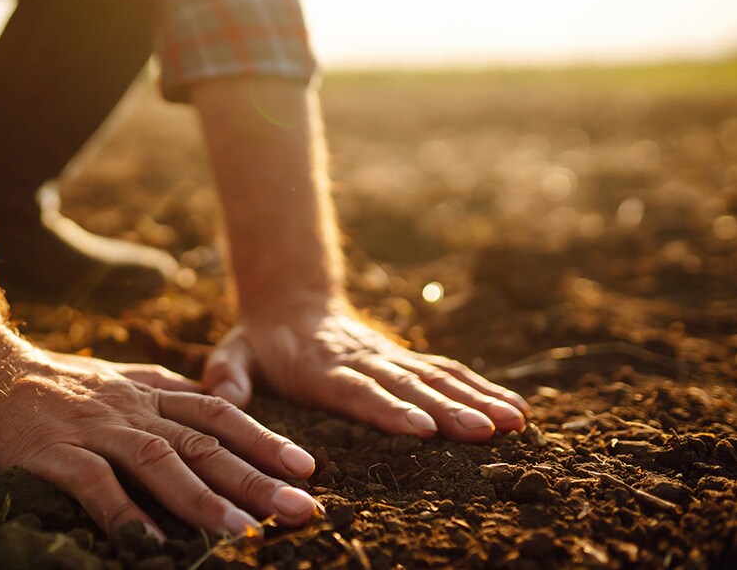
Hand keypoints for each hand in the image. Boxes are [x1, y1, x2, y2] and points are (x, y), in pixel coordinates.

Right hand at [0, 333, 320, 539]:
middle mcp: (126, 408)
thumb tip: (206, 413)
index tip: (306, 466)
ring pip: (159, 461)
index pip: (217, 412)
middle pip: (204, 441)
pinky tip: (152, 548)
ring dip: (204, 499)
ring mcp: (89, 427)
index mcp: (142, 391)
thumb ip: (154, 394)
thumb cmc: (37, 383)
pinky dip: (125, 515)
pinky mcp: (49, 450)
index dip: (264, 439)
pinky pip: (94, 486)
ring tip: (245, 533)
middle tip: (302, 508)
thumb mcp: (108, 380)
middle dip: (258, 476)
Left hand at [202, 301, 529, 442]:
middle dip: (447, 409)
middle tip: (482, 431)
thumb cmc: (260, 343)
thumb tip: (223, 394)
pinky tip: (513, 409)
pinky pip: (447, 372)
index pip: (357, 390)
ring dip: (475, 400)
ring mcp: (388, 358)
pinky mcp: (404, 359)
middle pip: (407, 386)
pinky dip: (480, 389)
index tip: (421, 428)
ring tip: (512, 423)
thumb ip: (228, 374)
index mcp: (321, 367)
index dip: (389, 409)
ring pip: (436, 378)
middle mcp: (362, 361)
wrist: (291, 304)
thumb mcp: (232, 353)